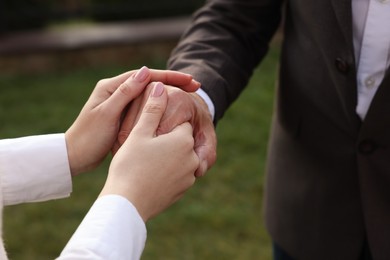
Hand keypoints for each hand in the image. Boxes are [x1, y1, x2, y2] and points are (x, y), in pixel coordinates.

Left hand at [65, 67, 199, 175]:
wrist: (75, 156)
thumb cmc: (89, 137)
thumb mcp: (107, 114)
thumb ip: (125, 93)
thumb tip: (145, 72)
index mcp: (111, 86)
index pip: (146, 76)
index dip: (169, 77)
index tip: (189, 80)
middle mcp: (116, 91)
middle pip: (150, 82)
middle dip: (173, 82)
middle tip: (195, 86)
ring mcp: (120, 103)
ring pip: (149, 94)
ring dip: (169, 93)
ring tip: (189, 95)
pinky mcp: (123, 115)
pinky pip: (145, 106)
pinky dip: (160, 106)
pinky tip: (173, 110)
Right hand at [101, 82, 198, 221]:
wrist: (127, 204)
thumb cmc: (130, 165)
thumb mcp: (139, 133)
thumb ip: (153, 109)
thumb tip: (160, 85)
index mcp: (183, 140)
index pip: (180, 123)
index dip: (164, 123)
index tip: (150, 128)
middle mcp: (191, 158)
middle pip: (180, 141)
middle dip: (167, 139)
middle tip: (145, 145)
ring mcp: (188, 177)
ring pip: (179, 158)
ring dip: (167, 156)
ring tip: (145, 159)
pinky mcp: (181, 191)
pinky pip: (176, 175)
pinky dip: (166, 173)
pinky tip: (149, 174)